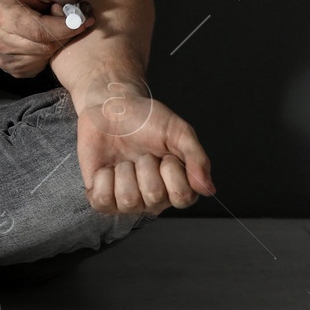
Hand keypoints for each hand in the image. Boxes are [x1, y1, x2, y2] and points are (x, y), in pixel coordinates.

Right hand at [0, 0, 94, 78]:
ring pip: (45, 57)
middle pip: (46, 46)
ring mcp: (4, 59)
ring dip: (57, 43)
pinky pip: (41, 64)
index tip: (84, 20)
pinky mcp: (13, 70)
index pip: (40, 30)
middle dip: (65, 34)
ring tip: (53, 28)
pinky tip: (43, 40)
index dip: (66, 27)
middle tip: (73, 21)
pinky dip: (48, 53)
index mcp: (3, 16)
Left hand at [73, 86, 214, 215]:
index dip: (173, 172)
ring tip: (124, 160)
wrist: (112, 108)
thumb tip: (208, 189)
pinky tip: (107, 167)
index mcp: (176, 186)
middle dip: (146, 166)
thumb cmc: (146, 119)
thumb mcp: (178, 131)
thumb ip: (197, 159)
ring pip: (128, 200)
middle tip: (142, 154)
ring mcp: (127, 201)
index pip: (182, 197)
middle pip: (154, 197)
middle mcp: (153, 198)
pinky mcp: (102, 198)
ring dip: (124, 171)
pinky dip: (103, 178)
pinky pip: (102, 200)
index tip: (165, 154)